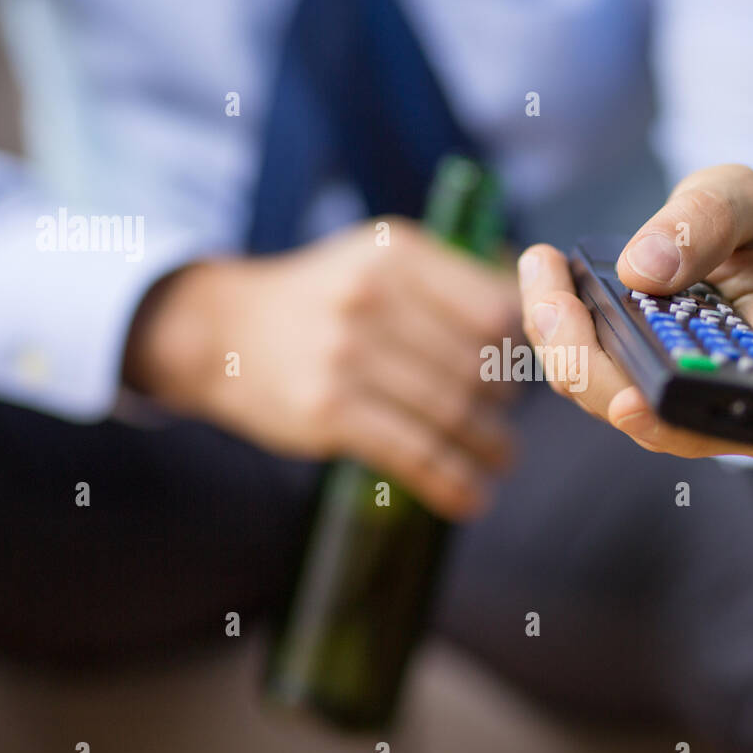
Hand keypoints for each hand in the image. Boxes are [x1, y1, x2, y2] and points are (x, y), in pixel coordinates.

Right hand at [123, 217, 521, 517]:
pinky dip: (451, 482)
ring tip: (501, 460)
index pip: (493, 310)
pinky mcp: (329, 409)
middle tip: (506, 424)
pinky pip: (413, 452)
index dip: (517, 352)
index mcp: (397, 254)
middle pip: (474, 365)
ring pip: (450, 411)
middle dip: (502, 405)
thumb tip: (532, 311)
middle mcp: (373, 296)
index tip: (520, 376)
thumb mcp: (378, 260)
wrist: (220, 330)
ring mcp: (348, 354)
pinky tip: (471, 498)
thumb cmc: (319, 300)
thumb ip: (449, 281)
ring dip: (488, 447)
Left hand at [517, 164, 752, 458]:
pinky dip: (558, 331)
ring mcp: (679, 394)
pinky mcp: (639, 381)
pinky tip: (545, 273)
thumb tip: (643, 271)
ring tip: (542, 270)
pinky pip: (589, 374)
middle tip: (553, 306)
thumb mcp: (743, 196)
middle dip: (591, 371)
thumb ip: (706, 221)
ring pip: (609, 400)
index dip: (679, 426)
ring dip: (562, 345)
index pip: (738, 425)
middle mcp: (732, 393)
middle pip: (654, 421)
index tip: (626, 403)